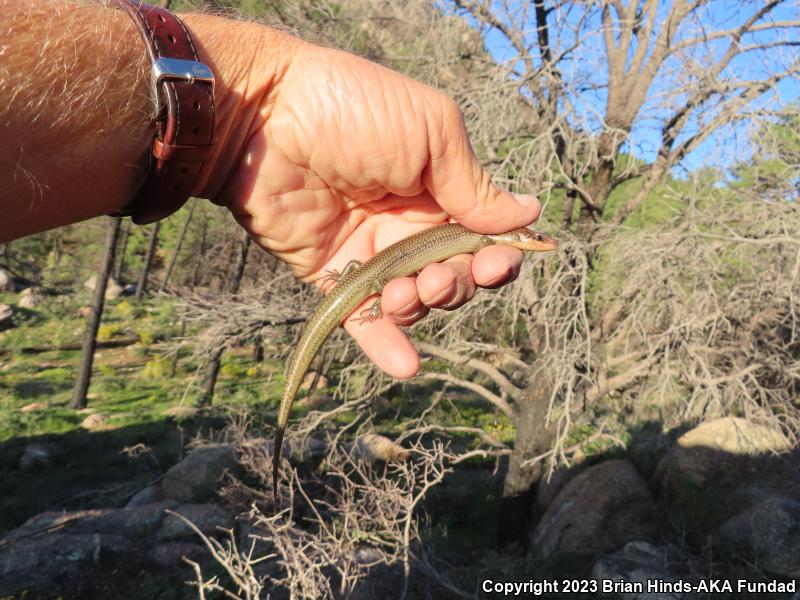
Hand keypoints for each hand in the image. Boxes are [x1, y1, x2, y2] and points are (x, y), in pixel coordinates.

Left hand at [192, 22, 541, 378]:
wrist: (265, 118)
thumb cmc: (355, 111)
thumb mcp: (432, 132)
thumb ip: (474, 184)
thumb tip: (529, 214)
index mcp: (440, 188)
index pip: (484, 237)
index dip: (498, 257)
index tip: (498, 262)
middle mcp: (410, 225)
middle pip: (455, 276)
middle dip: (458, 285)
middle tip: (437, 277)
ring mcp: (372, 253)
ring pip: (416, 302)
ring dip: (422, 307)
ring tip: (404, 293)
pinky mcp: (333, 274)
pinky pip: (364, 319)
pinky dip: (387, 344)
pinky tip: (406, 365)